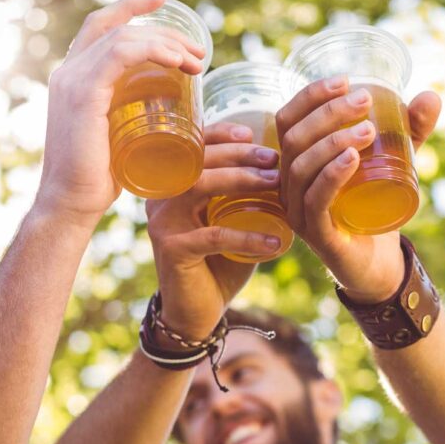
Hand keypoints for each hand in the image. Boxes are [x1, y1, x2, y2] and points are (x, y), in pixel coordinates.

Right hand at [35, 0, 205, 229]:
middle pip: (118, 27)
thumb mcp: (117, 135)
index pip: (100, 26)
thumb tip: (170, 105)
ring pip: (124, 37)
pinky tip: (178, 61)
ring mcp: (72, 80)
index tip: (162, 2)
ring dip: (167, 42)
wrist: (72, 204)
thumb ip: (132, 114)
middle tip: (198, 51)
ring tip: (197, 61)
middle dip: (163, 31)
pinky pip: (120, 54)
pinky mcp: (83, 94)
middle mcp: (68, 72)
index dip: (130, 7)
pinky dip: (153, 50)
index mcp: (73, 78)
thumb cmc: (99, 179)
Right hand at [145, 122, 281, 340]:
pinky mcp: (172, 250)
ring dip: (241, 180)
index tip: (254, 132)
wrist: (197, 311)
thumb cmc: (219, 262)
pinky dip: (248, 237)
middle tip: (274, 158)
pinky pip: (214, 235)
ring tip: (276, 184)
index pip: (192, 147)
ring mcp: (163, 223)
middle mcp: (161, 198)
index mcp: (172, 185)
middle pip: (197, 160)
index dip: (221, 134)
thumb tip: (283, 163)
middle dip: (238, 154)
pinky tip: (276, 242)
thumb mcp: (231, 221)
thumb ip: (246, 195)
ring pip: (200, 186)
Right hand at [276, 78, 440, 303]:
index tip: (345, 80)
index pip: (288, 120)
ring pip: (301, 168)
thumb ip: (410, 131)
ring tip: (368, 130)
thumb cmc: (377, 207)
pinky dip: (331, 175)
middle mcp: (290, 186)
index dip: (310, 96)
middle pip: (293, 138)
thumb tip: (431, 96)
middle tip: (364, 101)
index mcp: (298, 162)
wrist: (381, 264)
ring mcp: (299, 212)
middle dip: (328, 113)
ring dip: (333, 141)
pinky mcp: (317, 235)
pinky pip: (315, 201)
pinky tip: (352, 158)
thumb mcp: (395, 162)